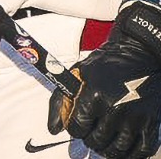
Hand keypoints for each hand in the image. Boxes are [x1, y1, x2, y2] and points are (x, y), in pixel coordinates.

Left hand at [50, 0, 160, 158]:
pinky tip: (124, 148)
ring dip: (108, 148)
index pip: (76, 128)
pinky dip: (131, 154)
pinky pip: (141, 150)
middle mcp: (114, 108)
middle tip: (93, 131)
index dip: (75, 128)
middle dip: (90, 138)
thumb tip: (53, 129)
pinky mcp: (151, 123)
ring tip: (106, 141)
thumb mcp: (77, 75)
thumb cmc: (105, 65)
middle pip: (95, 140)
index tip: (79, 124)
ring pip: (115, 149)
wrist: (140, 55)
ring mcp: (135, 117)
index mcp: (93, 95)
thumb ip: (61, 101)